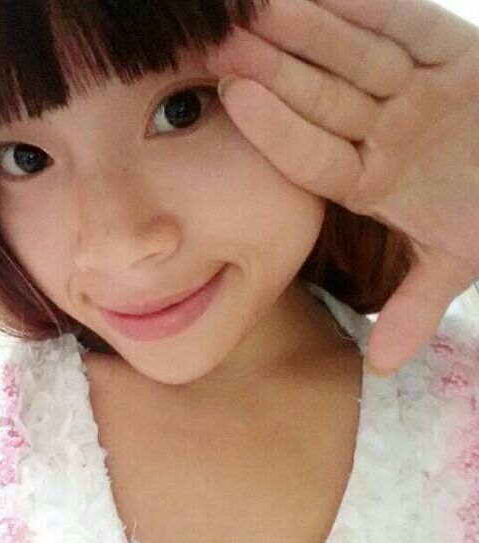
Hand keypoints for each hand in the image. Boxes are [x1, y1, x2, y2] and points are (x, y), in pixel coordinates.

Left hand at [204, 0, 478, 376]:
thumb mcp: (460, 259)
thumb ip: (420, 307)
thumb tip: (380, 368)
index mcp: (371, 182)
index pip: (315, 155)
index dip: (278, 129)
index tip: (235, 101)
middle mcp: (381, 133)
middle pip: (321, 99)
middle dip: (275, 70)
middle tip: (224, 42)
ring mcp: (410, 89)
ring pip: (353, 56)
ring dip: (308, 29)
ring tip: (260, 6)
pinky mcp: (444, 49)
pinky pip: (402, 21)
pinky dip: (363, 4)